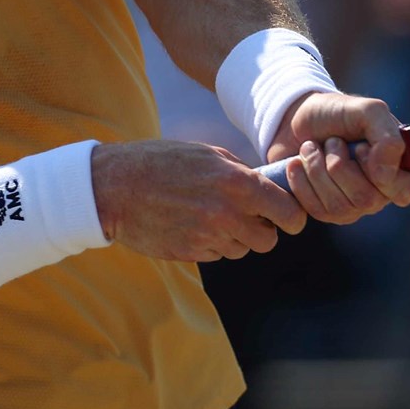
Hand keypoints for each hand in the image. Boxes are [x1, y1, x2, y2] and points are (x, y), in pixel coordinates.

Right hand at [92, 140, 306, 261]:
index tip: (289, 218)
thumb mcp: (206, 153)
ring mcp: (208, 236)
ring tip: (211, 216)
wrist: (116, 187)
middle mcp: (227, 213)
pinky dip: (212, 244)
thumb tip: (269, 185)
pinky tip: (193, 225)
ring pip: (242, 249)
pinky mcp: (191, 253)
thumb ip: (241, 170)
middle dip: (262, 230)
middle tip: (247, 217)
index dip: (293, 217)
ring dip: (235, 238)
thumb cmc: (161, 162)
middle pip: (268, 239)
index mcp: (236, 183)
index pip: (287, 212)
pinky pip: (217, 255)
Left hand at [265, 92, 409, 224]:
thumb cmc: (336, 113)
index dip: (381, 173)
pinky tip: (298, 162)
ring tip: (311, 147)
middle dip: (339, 164)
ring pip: (340, 206)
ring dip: (318, 169)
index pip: (403, 192)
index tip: (360, 148)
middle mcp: (381, 192)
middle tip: (332, 141)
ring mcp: (354, 206)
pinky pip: (317, 210)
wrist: (293, 118)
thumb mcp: (367, 111)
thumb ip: (388, 138)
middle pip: (367, 200)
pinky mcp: (327, 212)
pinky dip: (302, 181)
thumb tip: (386, 177)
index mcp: (400, 168)